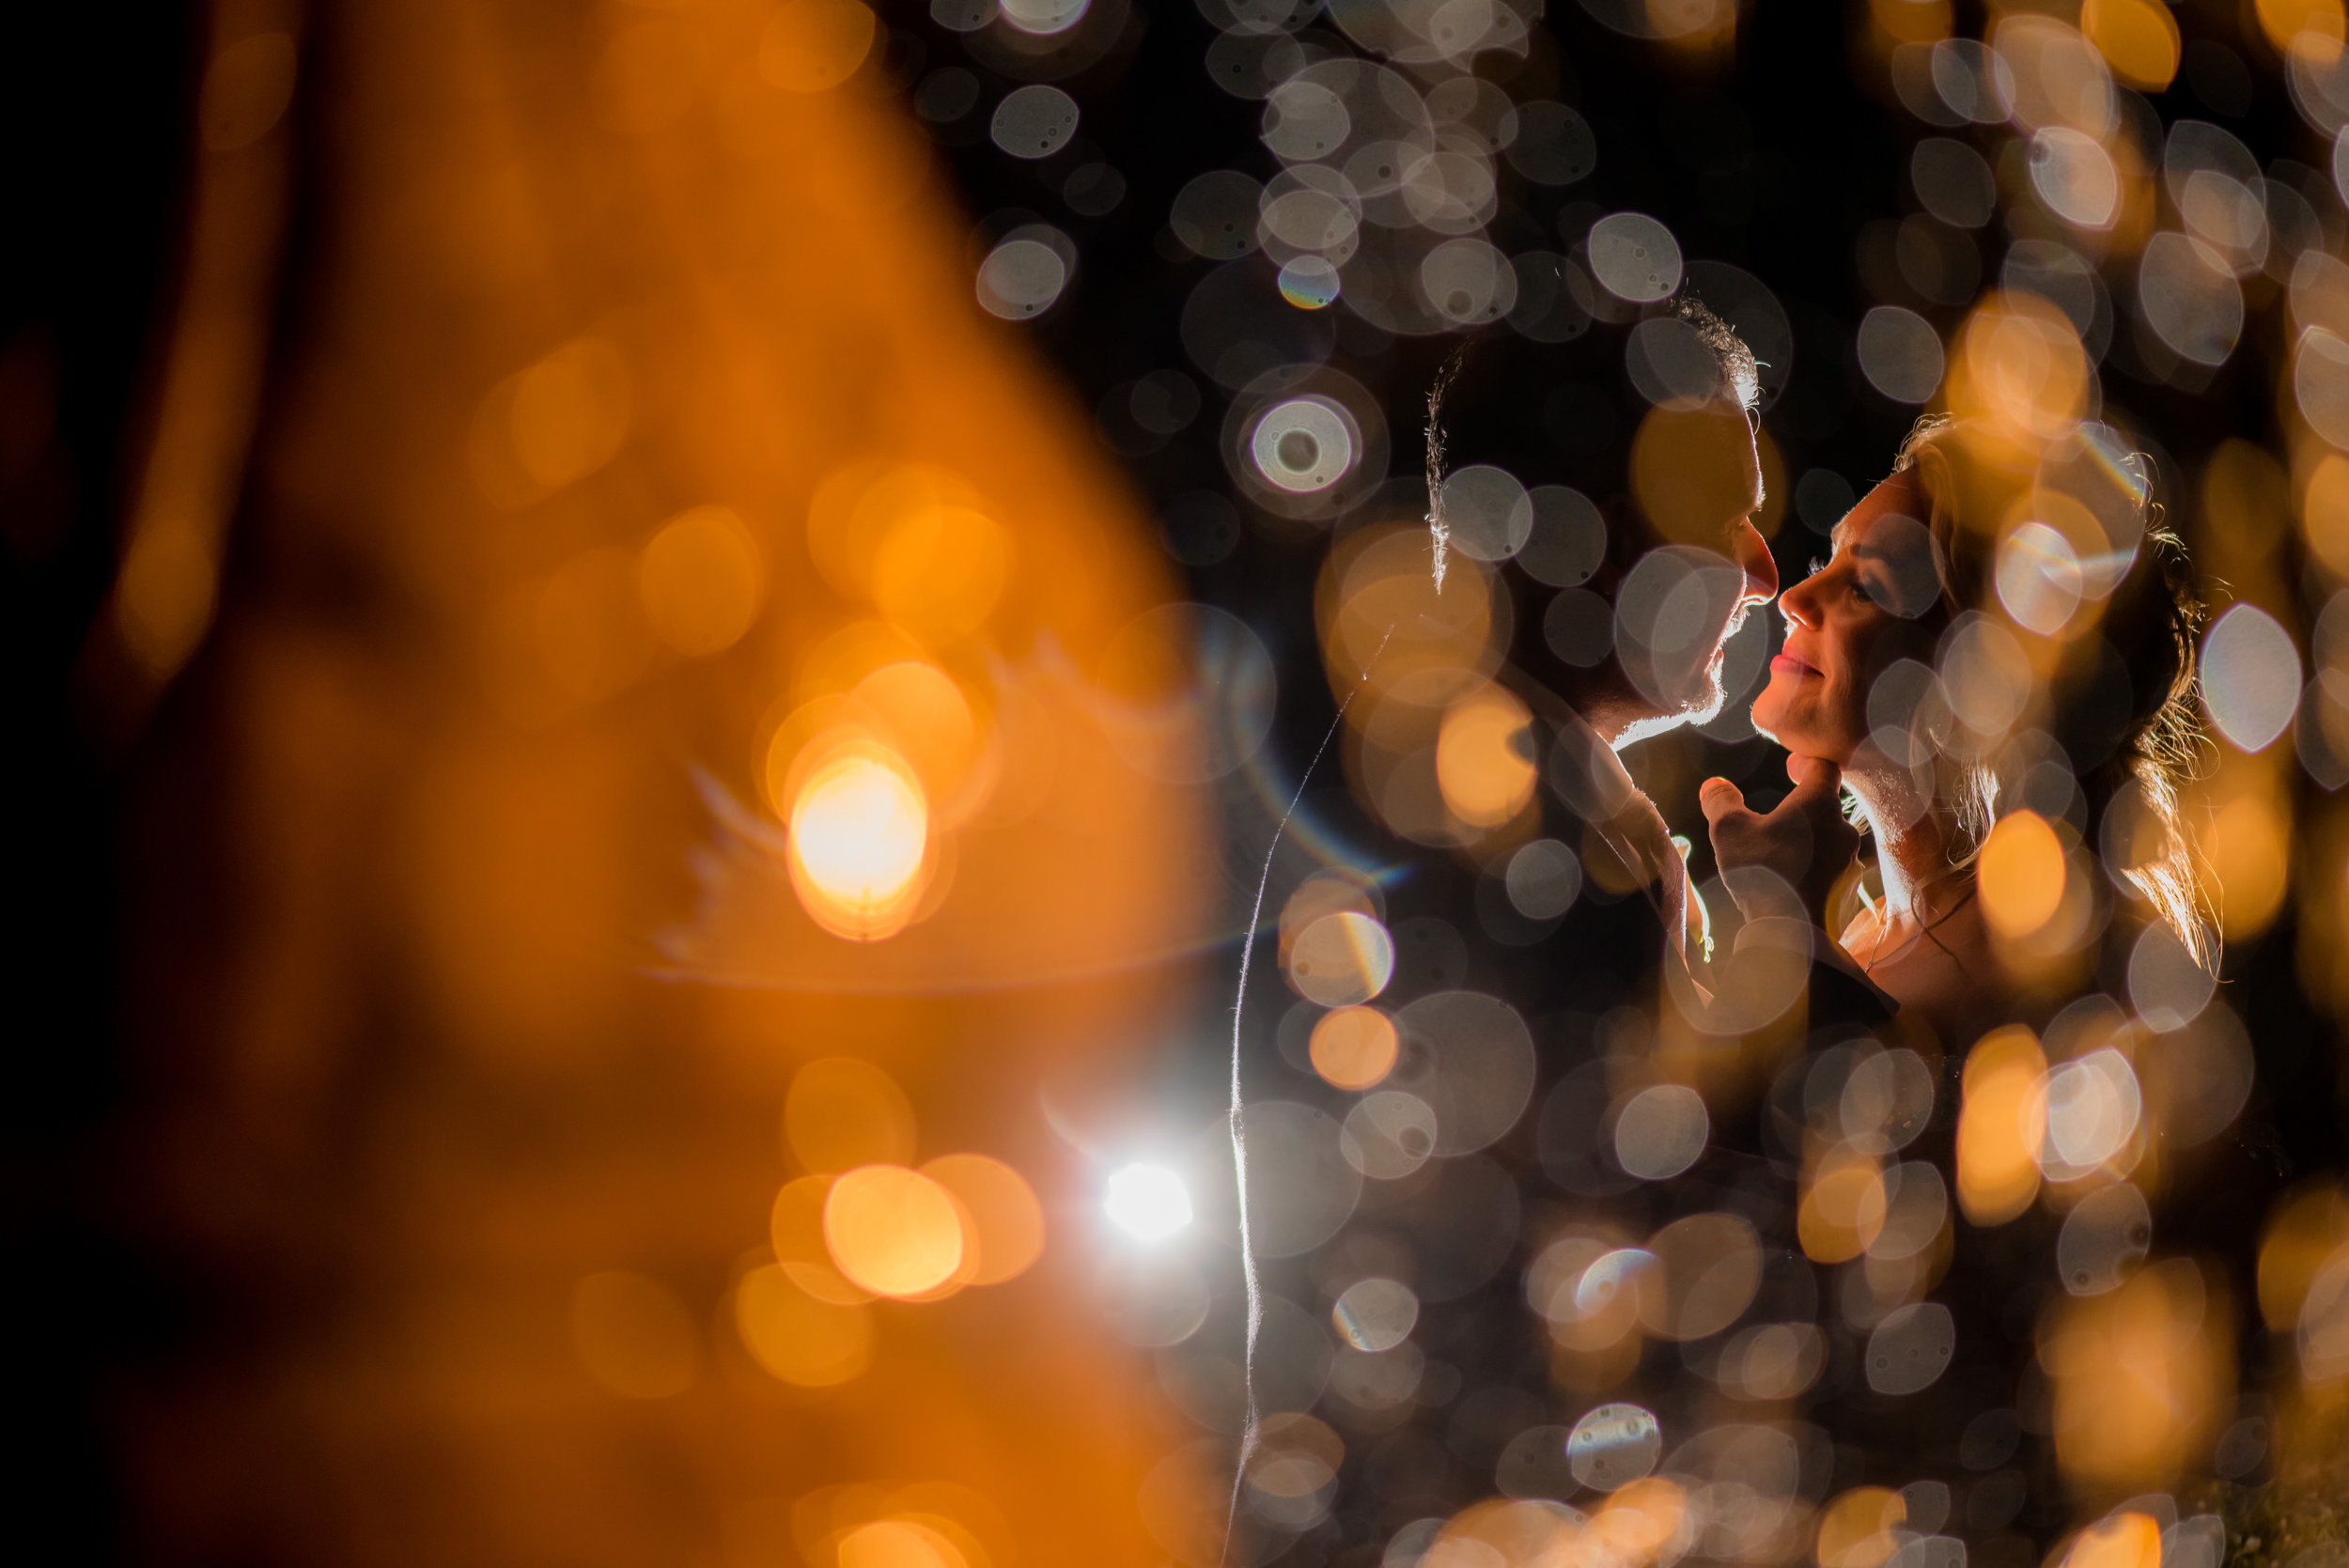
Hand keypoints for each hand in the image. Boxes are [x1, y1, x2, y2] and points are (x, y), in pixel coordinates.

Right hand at [1699, 754, 1859, 926]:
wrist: (1793, 936)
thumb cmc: (1763, 873)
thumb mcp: (1728, 831)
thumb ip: (1721, 801)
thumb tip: (1714, 785)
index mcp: (1819, 804)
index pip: (1824, 766)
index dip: (1806, 763)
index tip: (1790, 769)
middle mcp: (1843, 828)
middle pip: (1826, 807)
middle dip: (1803, 810)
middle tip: (1776, 818)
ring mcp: (1849, 862)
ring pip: (1828, 841)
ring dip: (1807, 842)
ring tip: (1779, 856)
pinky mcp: (1848, 891)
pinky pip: (1830, 871)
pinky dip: (1813, 870)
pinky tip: (1789, 883)